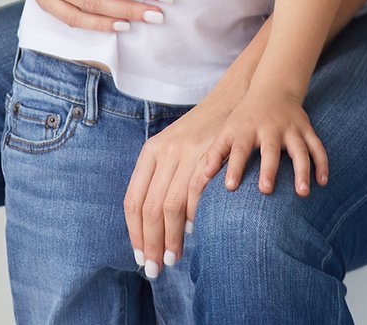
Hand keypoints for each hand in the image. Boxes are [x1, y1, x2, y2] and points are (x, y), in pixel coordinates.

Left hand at [123, 93, 230, 278]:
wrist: (233, 98)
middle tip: (155, 268)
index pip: (133, 200)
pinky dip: (194, 217)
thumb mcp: (174, 148)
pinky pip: (197, 193)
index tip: (140, 257)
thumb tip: (151, 229)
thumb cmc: (202, 131)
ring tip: (173, 259)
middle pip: (150, 207)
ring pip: (171, 205)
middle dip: (151, 243)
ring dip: (172, 238)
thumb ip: (160, 179)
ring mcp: (188, 151)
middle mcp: (166, 150)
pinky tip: (194, 233)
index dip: (135, 234)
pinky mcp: (211, 153)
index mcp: (151, 151)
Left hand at [204, 80, 327, 199]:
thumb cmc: (245, 117)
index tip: (229, 187)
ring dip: (302, 170)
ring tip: (303, 193)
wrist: (273, 87)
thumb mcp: (227, 130)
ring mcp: (290, 129)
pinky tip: (323, 182)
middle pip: (270, 150)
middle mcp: (270, 129)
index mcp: (247, 130)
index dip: (233, 167)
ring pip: (299, 150)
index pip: (238, 149)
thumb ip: (215, 154)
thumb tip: (202, 179)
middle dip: (269, 169)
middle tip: (266, 190)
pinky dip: (322, 163)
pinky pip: (317, 146)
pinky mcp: (306, 129)